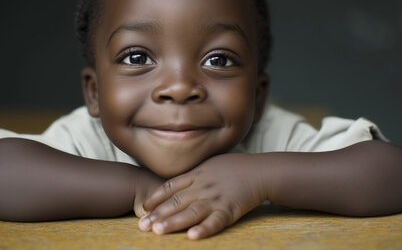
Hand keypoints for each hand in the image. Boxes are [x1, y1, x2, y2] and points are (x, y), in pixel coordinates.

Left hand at [137, 153, 264, 239]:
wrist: (259, 171)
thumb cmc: (235, 166)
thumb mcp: (210, 164)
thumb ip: (193, 173)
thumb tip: (177, 182)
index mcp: (197, 175)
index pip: (171, 186)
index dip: (156, 197)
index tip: (144, 207)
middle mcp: (202, 187)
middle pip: (176, 201)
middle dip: (157, 214)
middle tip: (142, 226)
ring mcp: (215, 199)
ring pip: (190, 212)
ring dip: (173, 222)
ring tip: (158, 231)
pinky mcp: (230, 210)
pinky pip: (215, 222)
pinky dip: (204, 229)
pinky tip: (193, 236)